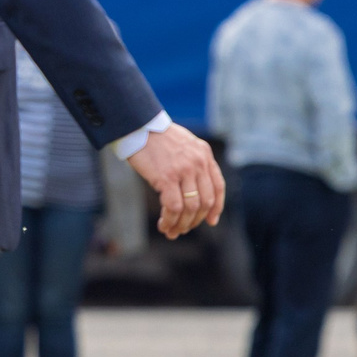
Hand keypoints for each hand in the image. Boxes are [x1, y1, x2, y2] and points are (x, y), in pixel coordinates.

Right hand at [129, 124, 225, 238]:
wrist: (138, 125)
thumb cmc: (156, 136)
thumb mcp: (184, 144)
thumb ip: (193, 161)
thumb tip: (194, 188)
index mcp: (204, 154)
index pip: (218, 186)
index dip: (216, 208)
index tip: (211, 221)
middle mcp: (198, 162)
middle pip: (206, 201)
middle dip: (195, 220)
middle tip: (183, 229)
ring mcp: (184, 170)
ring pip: (191, 207)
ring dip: (182, 224)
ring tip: (171, 231)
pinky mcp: (167, 177)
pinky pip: (173, 207)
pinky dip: (170, 220)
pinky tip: (163, 224)